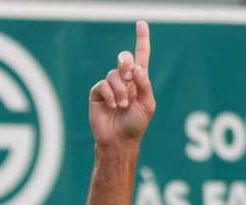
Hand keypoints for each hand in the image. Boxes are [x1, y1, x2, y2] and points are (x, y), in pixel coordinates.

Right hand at [89, 20, 155, 144]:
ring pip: (114, 75)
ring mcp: (110, 85)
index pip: (141, 57)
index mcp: (139, 81)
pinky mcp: (97, 92)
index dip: (142, 40)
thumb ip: (145, 85)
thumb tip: (137, 67)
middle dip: (126, 64)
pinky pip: (102, 85)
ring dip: (121, 91)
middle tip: (129, 76)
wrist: (119, 140)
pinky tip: (113, 106)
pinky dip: (110, 95)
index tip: (141, 23)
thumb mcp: (147, 105)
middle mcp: (124, 80)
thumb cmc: (136, 124)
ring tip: (122, 106)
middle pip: (124, 59)